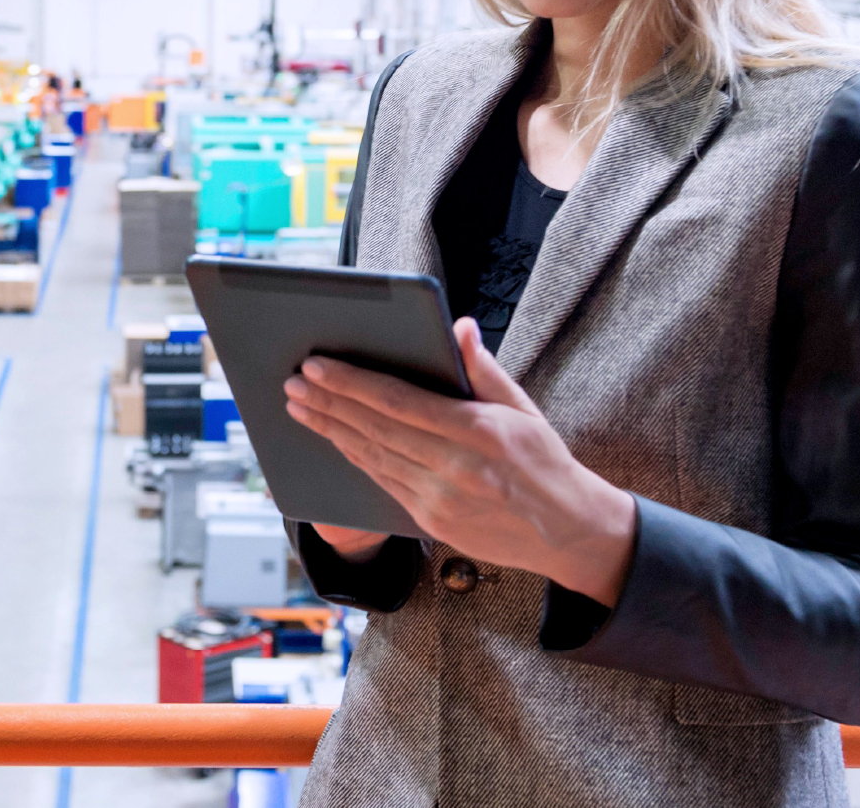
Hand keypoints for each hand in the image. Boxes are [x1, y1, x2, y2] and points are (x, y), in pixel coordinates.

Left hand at [284, 317, 636, 605]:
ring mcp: (440, 500)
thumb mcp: (524, 408)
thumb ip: (484, 369)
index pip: (400, 402)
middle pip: (375, 429)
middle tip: (293, 381)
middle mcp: (456, 468)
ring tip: (299, 406)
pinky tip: (333, 439)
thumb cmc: (544, 460)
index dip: (352, 383)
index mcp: (479, 431)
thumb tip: (459, 327)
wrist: (567, 532)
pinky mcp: (431, 522)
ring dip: (330, 430)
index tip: (318, 365)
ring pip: (371, 457)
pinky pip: (382, 483)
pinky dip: (353, 458)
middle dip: (328, 403)